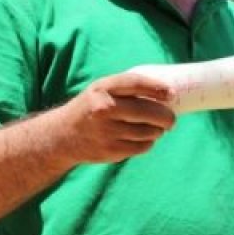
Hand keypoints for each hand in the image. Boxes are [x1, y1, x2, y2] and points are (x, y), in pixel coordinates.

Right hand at [55, 69, 176, 163]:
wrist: (62, 136)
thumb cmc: (91, 108)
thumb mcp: (101, 90)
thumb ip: (127, 89)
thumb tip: (167, 95)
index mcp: (102, 89)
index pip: (136, 84)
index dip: (157, 88)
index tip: (171, 94)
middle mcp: (104, 109)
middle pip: (149, 112)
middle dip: (167, 117)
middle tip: (171, 119)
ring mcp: (107, 131)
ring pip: (149, 131)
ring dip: (157, 130)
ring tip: (155, 128)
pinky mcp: (111, 151)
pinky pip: (142, 147)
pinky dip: (148, 143)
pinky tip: (143, 138)